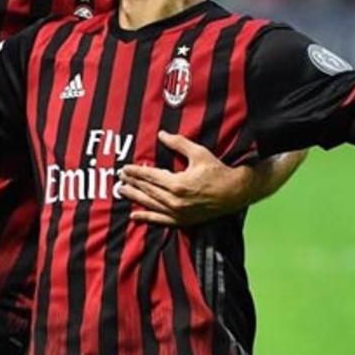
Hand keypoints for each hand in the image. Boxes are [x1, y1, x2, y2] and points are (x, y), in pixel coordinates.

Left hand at [119, 131, 254, 226]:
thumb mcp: (199, 153)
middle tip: (119, 178)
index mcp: (177, 183)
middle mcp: (175, 200)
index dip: (136, 172)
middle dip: (132, 183)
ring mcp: (178, 212)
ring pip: (150, 204)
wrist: (234, 193)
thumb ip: (178, 143)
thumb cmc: (217, 171)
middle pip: (147, 190)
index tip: (125, 168)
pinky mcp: (182, 220)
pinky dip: (146, 218)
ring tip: (122, 191)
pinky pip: (160, 220)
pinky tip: (135, 215)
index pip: (150, 176)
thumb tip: (162, 134)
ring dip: (134, 197)